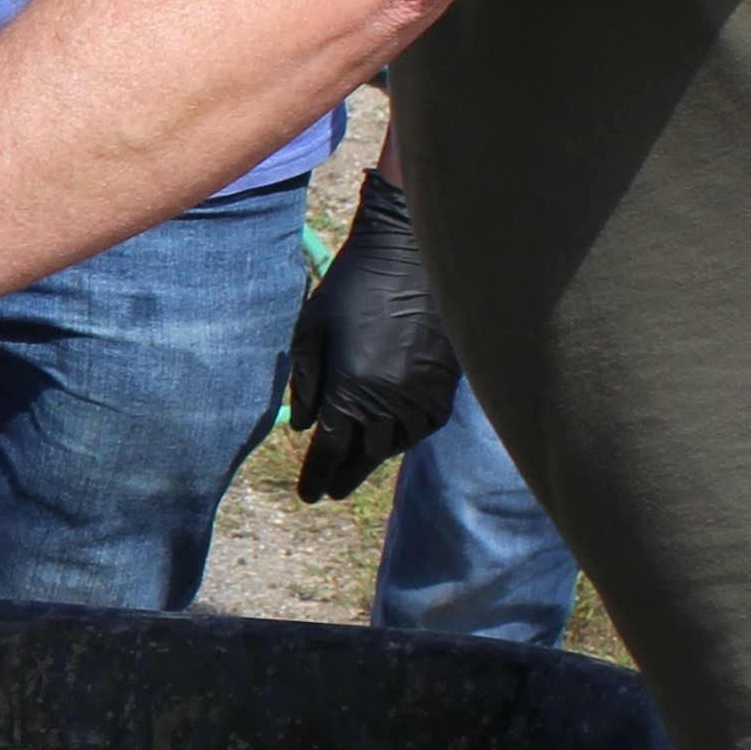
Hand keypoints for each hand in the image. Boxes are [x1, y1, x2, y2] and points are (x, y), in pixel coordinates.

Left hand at [277, 171, 461, 502]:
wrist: (408, 253)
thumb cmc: (351, 286)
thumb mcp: (311, 330)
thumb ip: (306, 383)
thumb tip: (305, 428)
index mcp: (351, 389)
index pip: (332, 450)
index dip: (318, 475)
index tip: (308, 495)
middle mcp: (390, 401)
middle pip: (365, 455)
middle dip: (345, 474)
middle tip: (332, 490)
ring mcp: (421, 394)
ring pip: (397, 444)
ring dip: (375, 456)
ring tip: (358, 463)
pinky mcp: (445, 383)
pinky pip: (424, 426)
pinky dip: (406, 437)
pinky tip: (392, 437)